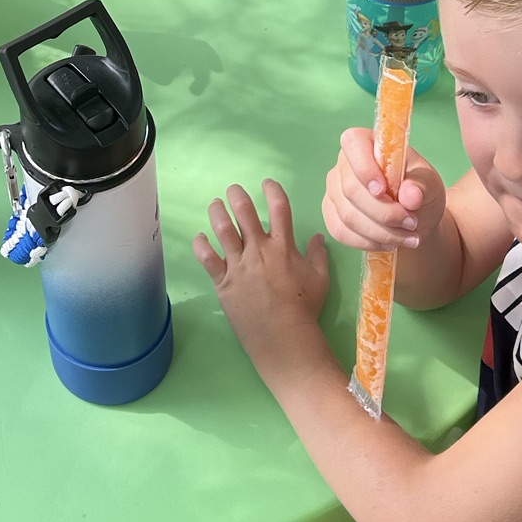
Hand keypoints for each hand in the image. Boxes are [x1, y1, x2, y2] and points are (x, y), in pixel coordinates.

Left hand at [194, 179, 328, 364]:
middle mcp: (258, 250)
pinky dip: (201, 245)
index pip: (279, 208)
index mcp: (283, 247)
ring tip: (215, 204)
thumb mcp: (320, 279)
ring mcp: (238, 265)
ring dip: (217, 213)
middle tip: (233, 190)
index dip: (272, 190)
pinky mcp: (223, 282)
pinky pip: (207, 259)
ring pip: (223, 230)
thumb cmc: (304, 308)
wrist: (283, 338)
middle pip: (245, 213)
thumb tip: (318, 236)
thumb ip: (318, 255)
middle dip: (237, 196)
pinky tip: (200, 237)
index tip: (266, 183)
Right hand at [322, 126, 444, 253]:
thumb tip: (411, 196)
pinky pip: (340, 232)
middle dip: (384, 212)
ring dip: (380, 232)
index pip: (353, 143)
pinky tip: (388, 244)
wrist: (414, 217)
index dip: (364, 167)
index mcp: (367, 142)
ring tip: (408, 237)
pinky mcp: (331, 213)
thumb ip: (422, 186)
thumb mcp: (430, 184)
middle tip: (412, 223)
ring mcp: (334, 189)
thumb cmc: (420, 191)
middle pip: (351, 189)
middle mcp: (344, 163)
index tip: (384, 191)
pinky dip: (367, 242)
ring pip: (347, 215)